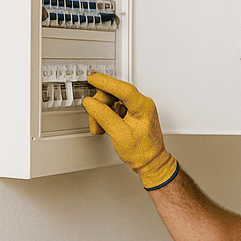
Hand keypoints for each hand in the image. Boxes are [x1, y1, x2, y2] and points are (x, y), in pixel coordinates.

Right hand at [82, 73, 177, 189]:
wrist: (150, 162)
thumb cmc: (142, 152)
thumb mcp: (119, 134)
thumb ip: (104, 116)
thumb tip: (90, 102)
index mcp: (143, 107)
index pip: (123, 88)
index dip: (106, 82)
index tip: (92, 78)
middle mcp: (142, 104)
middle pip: (113, 94)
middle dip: (100, 107)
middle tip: (95, 121)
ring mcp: (137, 108)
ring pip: (111, 101)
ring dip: (101, 114)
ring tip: (101, 129)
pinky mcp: (131, 113)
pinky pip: (114, 108)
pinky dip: (106, 117)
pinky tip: (105, 128)